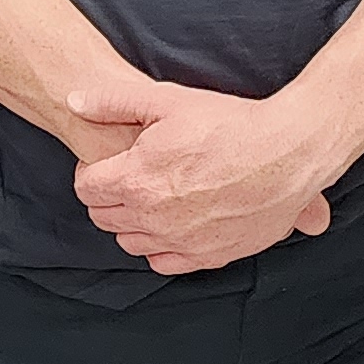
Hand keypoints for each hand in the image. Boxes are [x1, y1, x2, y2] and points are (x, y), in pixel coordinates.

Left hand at [66, 80, 339, 275]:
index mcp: (136, 181)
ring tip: (151, 198)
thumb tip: (74, 100)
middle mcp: (153, 218)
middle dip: (108, 196)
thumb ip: (114, 101)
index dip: (91, 171)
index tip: (107, 161)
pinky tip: (173, 223)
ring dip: (132, 222)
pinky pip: (164, 262)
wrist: (288, 152)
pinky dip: (161, 246)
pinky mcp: (210, 256)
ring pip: (130, 243)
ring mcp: (182, 241)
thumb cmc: (230, 123)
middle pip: (104, 218)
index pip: (85, 189)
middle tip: (128, 176)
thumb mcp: (168, 100)